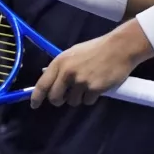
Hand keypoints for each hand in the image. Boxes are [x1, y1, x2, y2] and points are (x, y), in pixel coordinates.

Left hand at [30, 22, 152, 108]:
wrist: (119, 48)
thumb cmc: (96, 49)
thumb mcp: (73, 53)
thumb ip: (62, 67)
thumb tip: (51, 81)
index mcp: (60, 62)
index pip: (43, 84)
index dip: (36, 97)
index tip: (34, 105)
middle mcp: (67, 72)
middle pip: (55, 97)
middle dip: (59, 100)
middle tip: (66, 96)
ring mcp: (81, 81)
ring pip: (72, 101)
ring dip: (79, 97)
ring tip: (88, 84)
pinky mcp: (94, 89)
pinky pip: (88, 101)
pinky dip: (92, 97)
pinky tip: (98, 86)